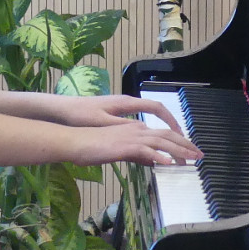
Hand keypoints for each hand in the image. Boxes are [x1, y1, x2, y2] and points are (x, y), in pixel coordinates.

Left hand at [59, 94, 184, 133]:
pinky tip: (153, 145)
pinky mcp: (117, 116)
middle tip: (186, 144)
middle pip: (158, 113)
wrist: (62, 110)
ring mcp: (123, 110)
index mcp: (127, 104)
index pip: (156, 108)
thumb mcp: (102, 122)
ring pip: (150, 119)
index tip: (181, 134)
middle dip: (173, 128)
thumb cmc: (80, 115)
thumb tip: (145, 132)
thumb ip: (124, 127)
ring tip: (176, 146)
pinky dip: (151, 133)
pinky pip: (141, 123)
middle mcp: (128, 104)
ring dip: (164, 132)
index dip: (171, 119)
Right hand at [70, 121, 201, 167]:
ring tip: (191, 160)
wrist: (76, 141)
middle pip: (168, 135)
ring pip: (161, 141)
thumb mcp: (120, 151)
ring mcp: (131, 136)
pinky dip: (158, 156)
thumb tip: (152, 161)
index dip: (180, 142)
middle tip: (199, 155)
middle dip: (186, 145)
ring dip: (178, 150)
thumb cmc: (93, 147)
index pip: (164, 134)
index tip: (191, 151)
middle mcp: (137, 129)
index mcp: (136, 129)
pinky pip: (145, 150)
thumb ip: (137, 155)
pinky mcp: (124, 145)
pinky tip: (168, 164)